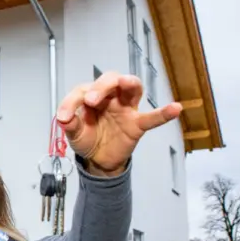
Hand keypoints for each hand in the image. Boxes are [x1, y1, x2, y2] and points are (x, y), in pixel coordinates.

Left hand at [57, 71, 181, 174]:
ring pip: (131, 88)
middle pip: (110, 80)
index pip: (82, 91)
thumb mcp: (74, 133)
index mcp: (91, 96)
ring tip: (125, 82)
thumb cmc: (88, 139)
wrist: (99, 160)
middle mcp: (110, 97)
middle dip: (101, 86)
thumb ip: (70, 124)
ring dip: (128, 83)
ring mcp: (126, 109)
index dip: (71, 102)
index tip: (64, 116)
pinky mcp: (137, 124)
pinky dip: (164, 113)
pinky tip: (175, 108)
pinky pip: (152, 117)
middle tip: (90, 100)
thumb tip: (63, 118)